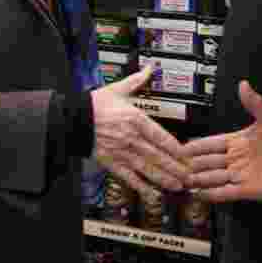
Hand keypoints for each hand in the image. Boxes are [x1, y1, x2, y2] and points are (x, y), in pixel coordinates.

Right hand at [91, 66, 187, 194]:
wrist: (72, 119)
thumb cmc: (94, 104)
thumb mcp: (118, 90)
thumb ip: (136, 81)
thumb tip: (150, 68)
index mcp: (136, 119)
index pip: (161, 136)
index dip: (176, 148)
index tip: (187, 156)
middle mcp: (131, 138)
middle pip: (158, 156)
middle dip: (175, 168)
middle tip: (188, 176)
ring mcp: (121, 152)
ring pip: (147, 168)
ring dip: (163, 178)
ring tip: (176, 186)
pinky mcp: (111, 162)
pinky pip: (129, 177)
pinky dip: (141, 186)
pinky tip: (152, 194)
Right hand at [184, 81, 261, 202]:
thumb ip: (254, 103)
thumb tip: (243, 85)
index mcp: (240, 140)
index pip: (212, 143)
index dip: (197, 146)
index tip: (183, 148)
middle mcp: (238, 158)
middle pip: (209, 162)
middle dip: (193, 165)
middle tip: (177, 167)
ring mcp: (241, 174)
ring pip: (214, 177)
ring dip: (199, 180)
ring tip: (183, 182)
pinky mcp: (247, 189)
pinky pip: (225, 192)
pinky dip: (212, 194)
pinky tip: (200, 195)